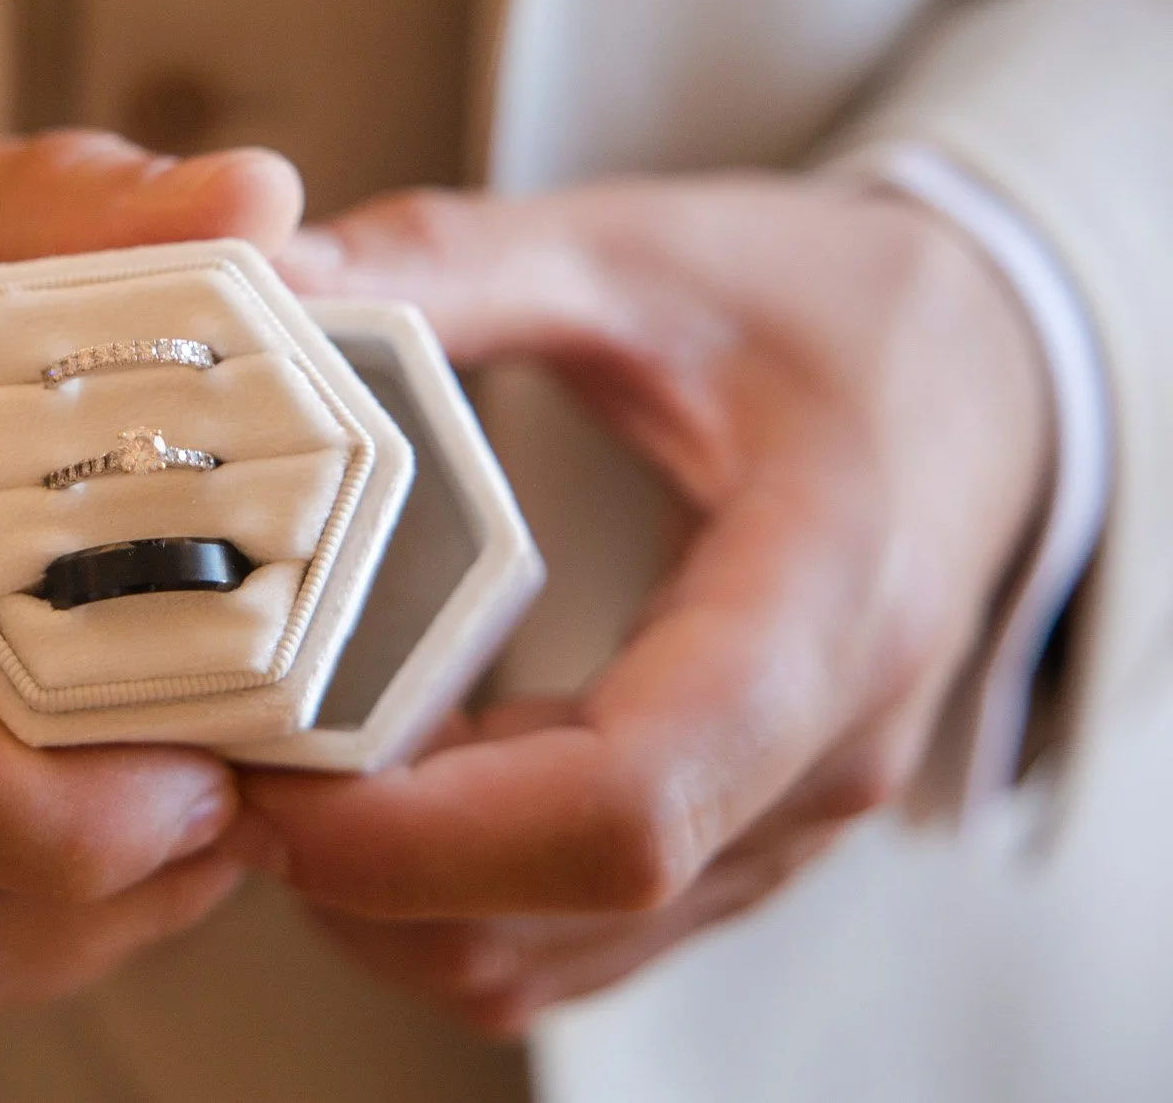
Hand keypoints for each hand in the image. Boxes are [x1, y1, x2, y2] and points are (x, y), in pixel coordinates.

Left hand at [242, 173, 1048, 1034]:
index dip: (419, 832)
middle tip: (228, 745)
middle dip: (359, 863)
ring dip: (385, 893)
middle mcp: (812, 761)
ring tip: (285, 754)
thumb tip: (259, 279)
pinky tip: (377, 777)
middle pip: (551, 911)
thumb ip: (452, 265)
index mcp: (820, 612)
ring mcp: (777, 824)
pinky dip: (441, 893)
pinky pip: (565, 938)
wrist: (983, 379)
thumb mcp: (645, 256)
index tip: (263, 779)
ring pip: (542, 954)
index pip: (622, 807)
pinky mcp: (734, 842)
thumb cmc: (829, 314)